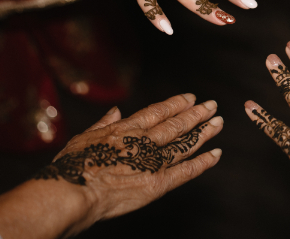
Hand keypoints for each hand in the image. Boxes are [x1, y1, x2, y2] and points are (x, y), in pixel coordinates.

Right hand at [33, 94, 221, 230]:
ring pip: (185, 143)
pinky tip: (216, 154)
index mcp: (125, 128)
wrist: (72, 191)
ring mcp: (153, 161)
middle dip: (197, 114)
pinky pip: (186, 171)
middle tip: (213, 106)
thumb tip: (115, 111)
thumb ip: (103, 123)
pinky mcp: (157, 183)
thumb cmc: (71, 167)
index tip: (191, 98)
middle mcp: (143, 141)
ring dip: (204, 132)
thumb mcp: (83, 138)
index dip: (176, 104)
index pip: (158, 112)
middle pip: (177, 124)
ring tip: (218, 123)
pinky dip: (203, 162)